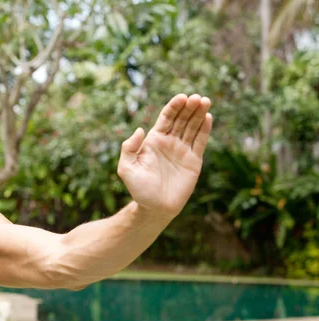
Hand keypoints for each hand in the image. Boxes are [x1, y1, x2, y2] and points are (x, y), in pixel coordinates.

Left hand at [117, 94, 212, 217]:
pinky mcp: (194, 160)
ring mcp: (182, 150)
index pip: (166, 118)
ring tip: (205, 101)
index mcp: (154, 140)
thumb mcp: (127, 168)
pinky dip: (205, 129)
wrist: (155, 208)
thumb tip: (139, 130)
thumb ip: (129, 148)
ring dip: (199, 114)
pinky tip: (208, 117)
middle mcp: (169, 142)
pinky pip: (200, 142)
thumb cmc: (138, 189)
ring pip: (193, 127)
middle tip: (196, 98)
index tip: (182, 97)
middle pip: (181, 119)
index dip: (174, 106)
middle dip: (189, 107)